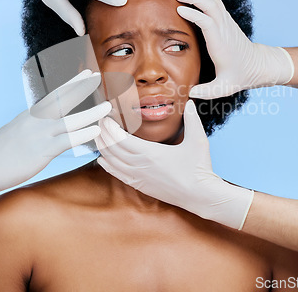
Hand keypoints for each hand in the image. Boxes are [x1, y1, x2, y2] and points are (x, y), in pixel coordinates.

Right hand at [0, 70, 110, 201]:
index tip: (86, 73)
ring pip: (70, 120)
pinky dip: (82, 134)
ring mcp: (38, 134)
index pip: (55, 94)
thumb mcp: (16, 130)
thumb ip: (32, 123)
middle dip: (82, 88)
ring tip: (107, 107)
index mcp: (31, 114)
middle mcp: (36, 120)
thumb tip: (43, 119)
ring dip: (91, 113)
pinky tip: (96, 131)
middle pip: (63, 100)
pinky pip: (66, 141)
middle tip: (99, 77)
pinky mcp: (40, 151)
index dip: (72, 83)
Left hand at [95, 100, 253, 229]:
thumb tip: (191, 102)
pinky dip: (107, 165)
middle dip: (103, 134)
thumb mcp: (198, 140)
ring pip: (112, 162)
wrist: (200, 196)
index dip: (109, 128)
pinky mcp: (140, 186)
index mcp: (150, 153)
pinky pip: (117, 175)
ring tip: (98, 136)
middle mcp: (140, 166)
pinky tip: (102, 159)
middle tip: (99, 122)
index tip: (105, 117)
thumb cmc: (199, 168)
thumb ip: (193, 119)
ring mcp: (139, 177)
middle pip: (112, 149)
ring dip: (102, 148)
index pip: (120, 139)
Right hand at [173, 0, 293, 98]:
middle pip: (211, 5)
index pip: (208, 23)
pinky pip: (215, 2)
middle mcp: (225, 30)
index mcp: (221, 44)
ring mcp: (227, 23)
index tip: (179, 10)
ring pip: (214, 0)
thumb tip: (190, 94)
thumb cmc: (239, 76)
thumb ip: (207, 92)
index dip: (194, 14)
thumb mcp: (224, 88)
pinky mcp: (227, 20)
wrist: (258, 65)